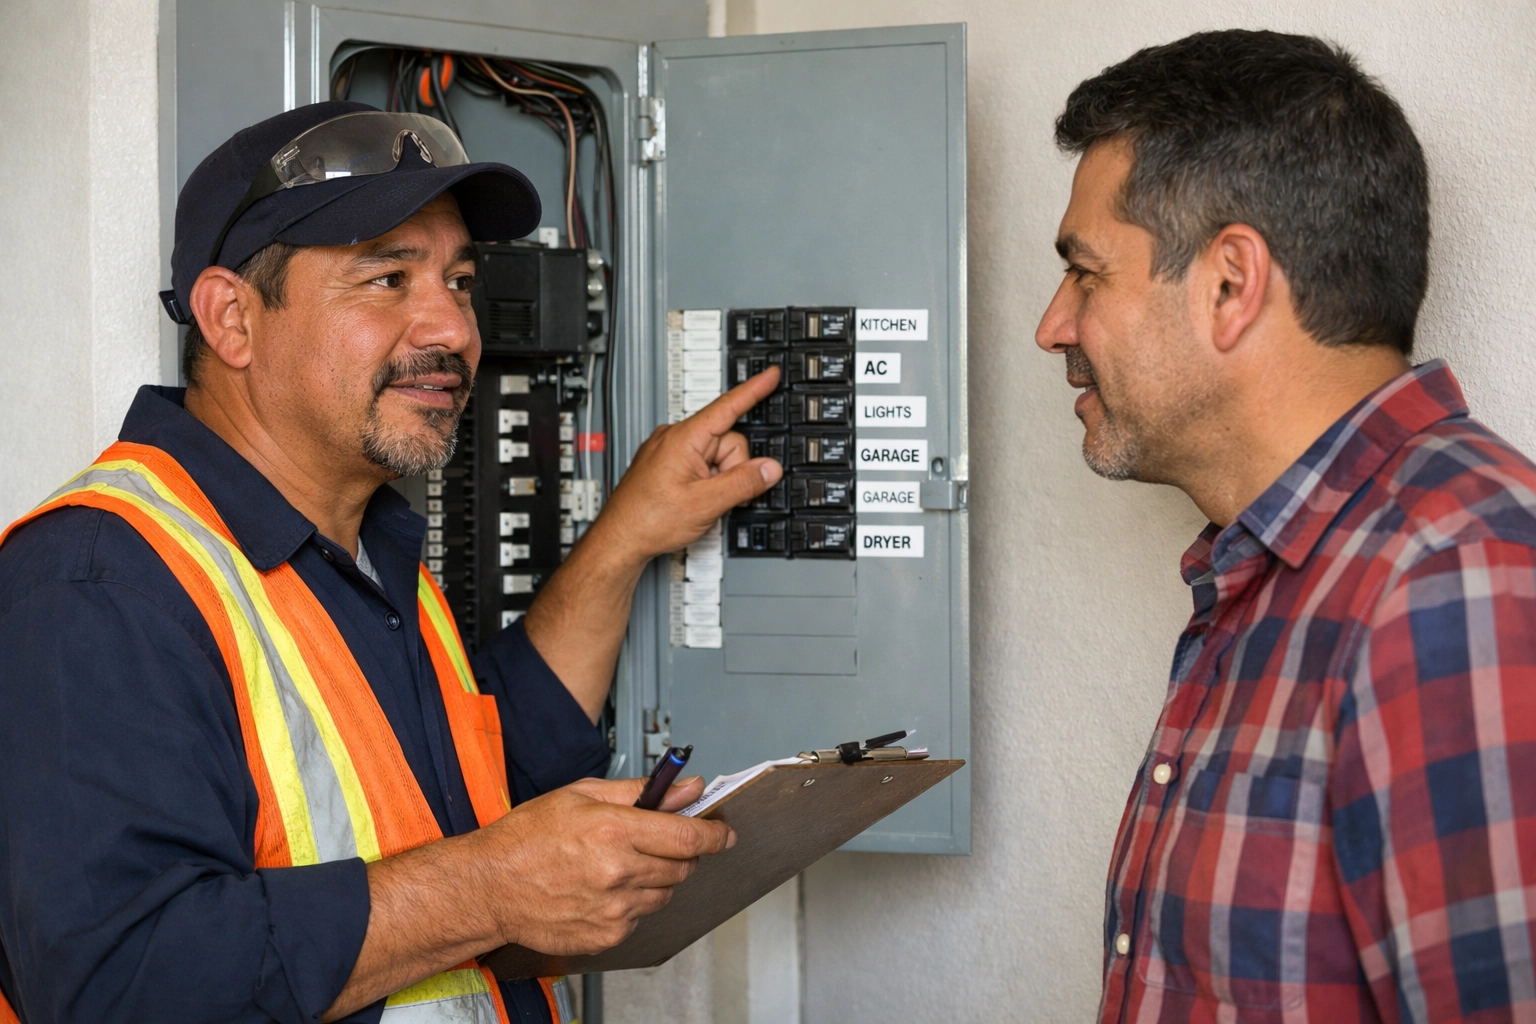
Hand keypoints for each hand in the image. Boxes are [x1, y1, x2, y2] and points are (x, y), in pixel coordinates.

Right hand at [466, 775, 733, 953]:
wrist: (489, 886)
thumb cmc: (528, 837)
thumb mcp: (582, 794)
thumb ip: (642, 792)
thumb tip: (687, 787)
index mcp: (614, 830)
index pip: (689, 837)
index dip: (714, 835)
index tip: (723, 833)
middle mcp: (617, 872)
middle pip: (682, 867)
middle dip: (679, 853)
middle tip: (652, 843)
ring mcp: (613, 909)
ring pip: (664, 893)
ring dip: (654, 878)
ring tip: (615, 866)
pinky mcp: (606, 935)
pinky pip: (640, 917)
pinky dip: (631, 903)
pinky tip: (601, 889)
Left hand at [591, 368, 782, 563]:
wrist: (620, 539)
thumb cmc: (648, 520)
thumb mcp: (705, 504)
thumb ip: (743, 483)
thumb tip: (769, 468)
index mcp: (684, 438)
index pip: (728, 406)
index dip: (754, 390)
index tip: (771, 374)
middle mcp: (674, 437)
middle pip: (728, 440)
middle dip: (732, 469)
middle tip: (718, 495)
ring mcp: (669, 450)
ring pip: (717, 456)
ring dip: (719, 479)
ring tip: (700, 500)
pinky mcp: (667, 463)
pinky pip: (701, 463)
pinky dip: (707, 480)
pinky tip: (694, 498)